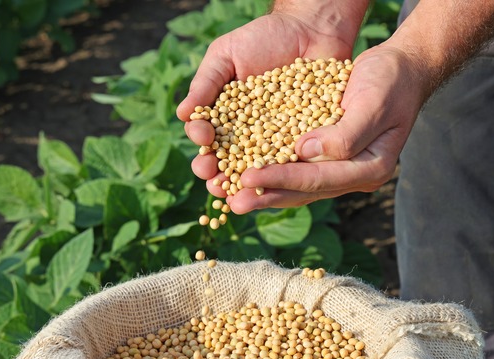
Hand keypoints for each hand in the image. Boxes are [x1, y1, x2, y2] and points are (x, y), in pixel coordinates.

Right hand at [176, 9, 359, 200]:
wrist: (311, 29)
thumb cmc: (263, 38)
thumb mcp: (226, 55)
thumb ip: (205, 83)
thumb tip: (182, 114)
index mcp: (223, 118)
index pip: (206, 139)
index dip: (202, 145)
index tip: (204, 140)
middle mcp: (246, 136)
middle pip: (227, 163)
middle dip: (218, 175)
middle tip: (215, 180)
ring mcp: (274, 142)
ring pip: (256, 171)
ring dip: (245, 186)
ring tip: (239, 193)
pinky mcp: (303, 143)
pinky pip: (291, 163)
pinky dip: (282, 175)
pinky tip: (276, 182)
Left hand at [229, 43, 433, 213]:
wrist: (401, 69)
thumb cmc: (391, 81)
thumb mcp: (374, 102)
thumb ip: (345, 134)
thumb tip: (306, 151)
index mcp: (371, 168)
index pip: (319, 179)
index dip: (282, 179)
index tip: (248, 178)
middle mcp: (355, 175)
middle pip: (305, 191)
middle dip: (266, 195)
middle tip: (233, 202)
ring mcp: (342, 169)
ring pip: (297, 186)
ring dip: (264, 191)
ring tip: (231, 197)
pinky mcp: (328, 158)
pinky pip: (296, 170)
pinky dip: (271, 172)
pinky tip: (245, 174)